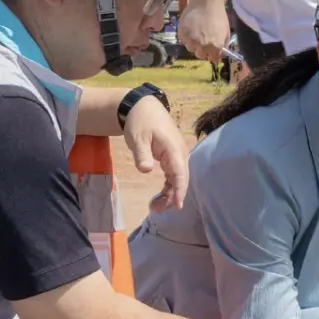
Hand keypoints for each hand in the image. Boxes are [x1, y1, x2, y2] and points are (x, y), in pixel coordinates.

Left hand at [122, 96, 187, 212]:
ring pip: (178, 179)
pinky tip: (159, 196)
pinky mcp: (172, 158)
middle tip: (155, 209)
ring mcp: (177, 156)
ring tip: (154, 207)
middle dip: (172, 196)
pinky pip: (174, 176)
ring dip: (169, 193)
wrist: (143, 108)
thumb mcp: (138, 137)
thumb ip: (142, 154)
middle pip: (181, 179)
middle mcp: (180, 154)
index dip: (179, 190)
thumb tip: (146, 170)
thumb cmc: (141, 122)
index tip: (177, 205)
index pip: (180, 173)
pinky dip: (168, 187)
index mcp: (174, 149)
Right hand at [177, 0, 229, 61]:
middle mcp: (203, 46)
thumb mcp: (226, 32)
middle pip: (200, 55)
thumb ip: (223, 45)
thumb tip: (220, 54)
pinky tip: (191, 28)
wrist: (206, 2)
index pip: (213, 59)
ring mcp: (191, 40)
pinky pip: (183, 40)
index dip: (212, 55)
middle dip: (202, 50)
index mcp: (215, 46)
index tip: (211, 52)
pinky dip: (186, 36)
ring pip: (190, 48)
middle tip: (203, 41)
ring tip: (196, 32)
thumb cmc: (218, 16)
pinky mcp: (182, 33)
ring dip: (193, 43)